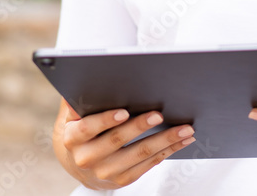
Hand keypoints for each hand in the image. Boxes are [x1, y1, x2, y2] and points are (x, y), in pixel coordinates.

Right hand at [52, 99, 195, 188]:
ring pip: (140, 154)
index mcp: (72, 138)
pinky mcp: (123, 179)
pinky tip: (182, 140)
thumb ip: (78, 99)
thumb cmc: (79, 131)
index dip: (106, 120)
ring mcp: (106, 172)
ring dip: (165, 140)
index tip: (124, 111)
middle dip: (140, 126)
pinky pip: (149, 164)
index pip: (88, 128)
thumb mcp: (71, 116)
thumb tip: (85, 76)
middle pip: (117, 141)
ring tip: (185, 128)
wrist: (78, 166)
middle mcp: (87, 158)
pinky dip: (168, 151)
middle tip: (160, 114)